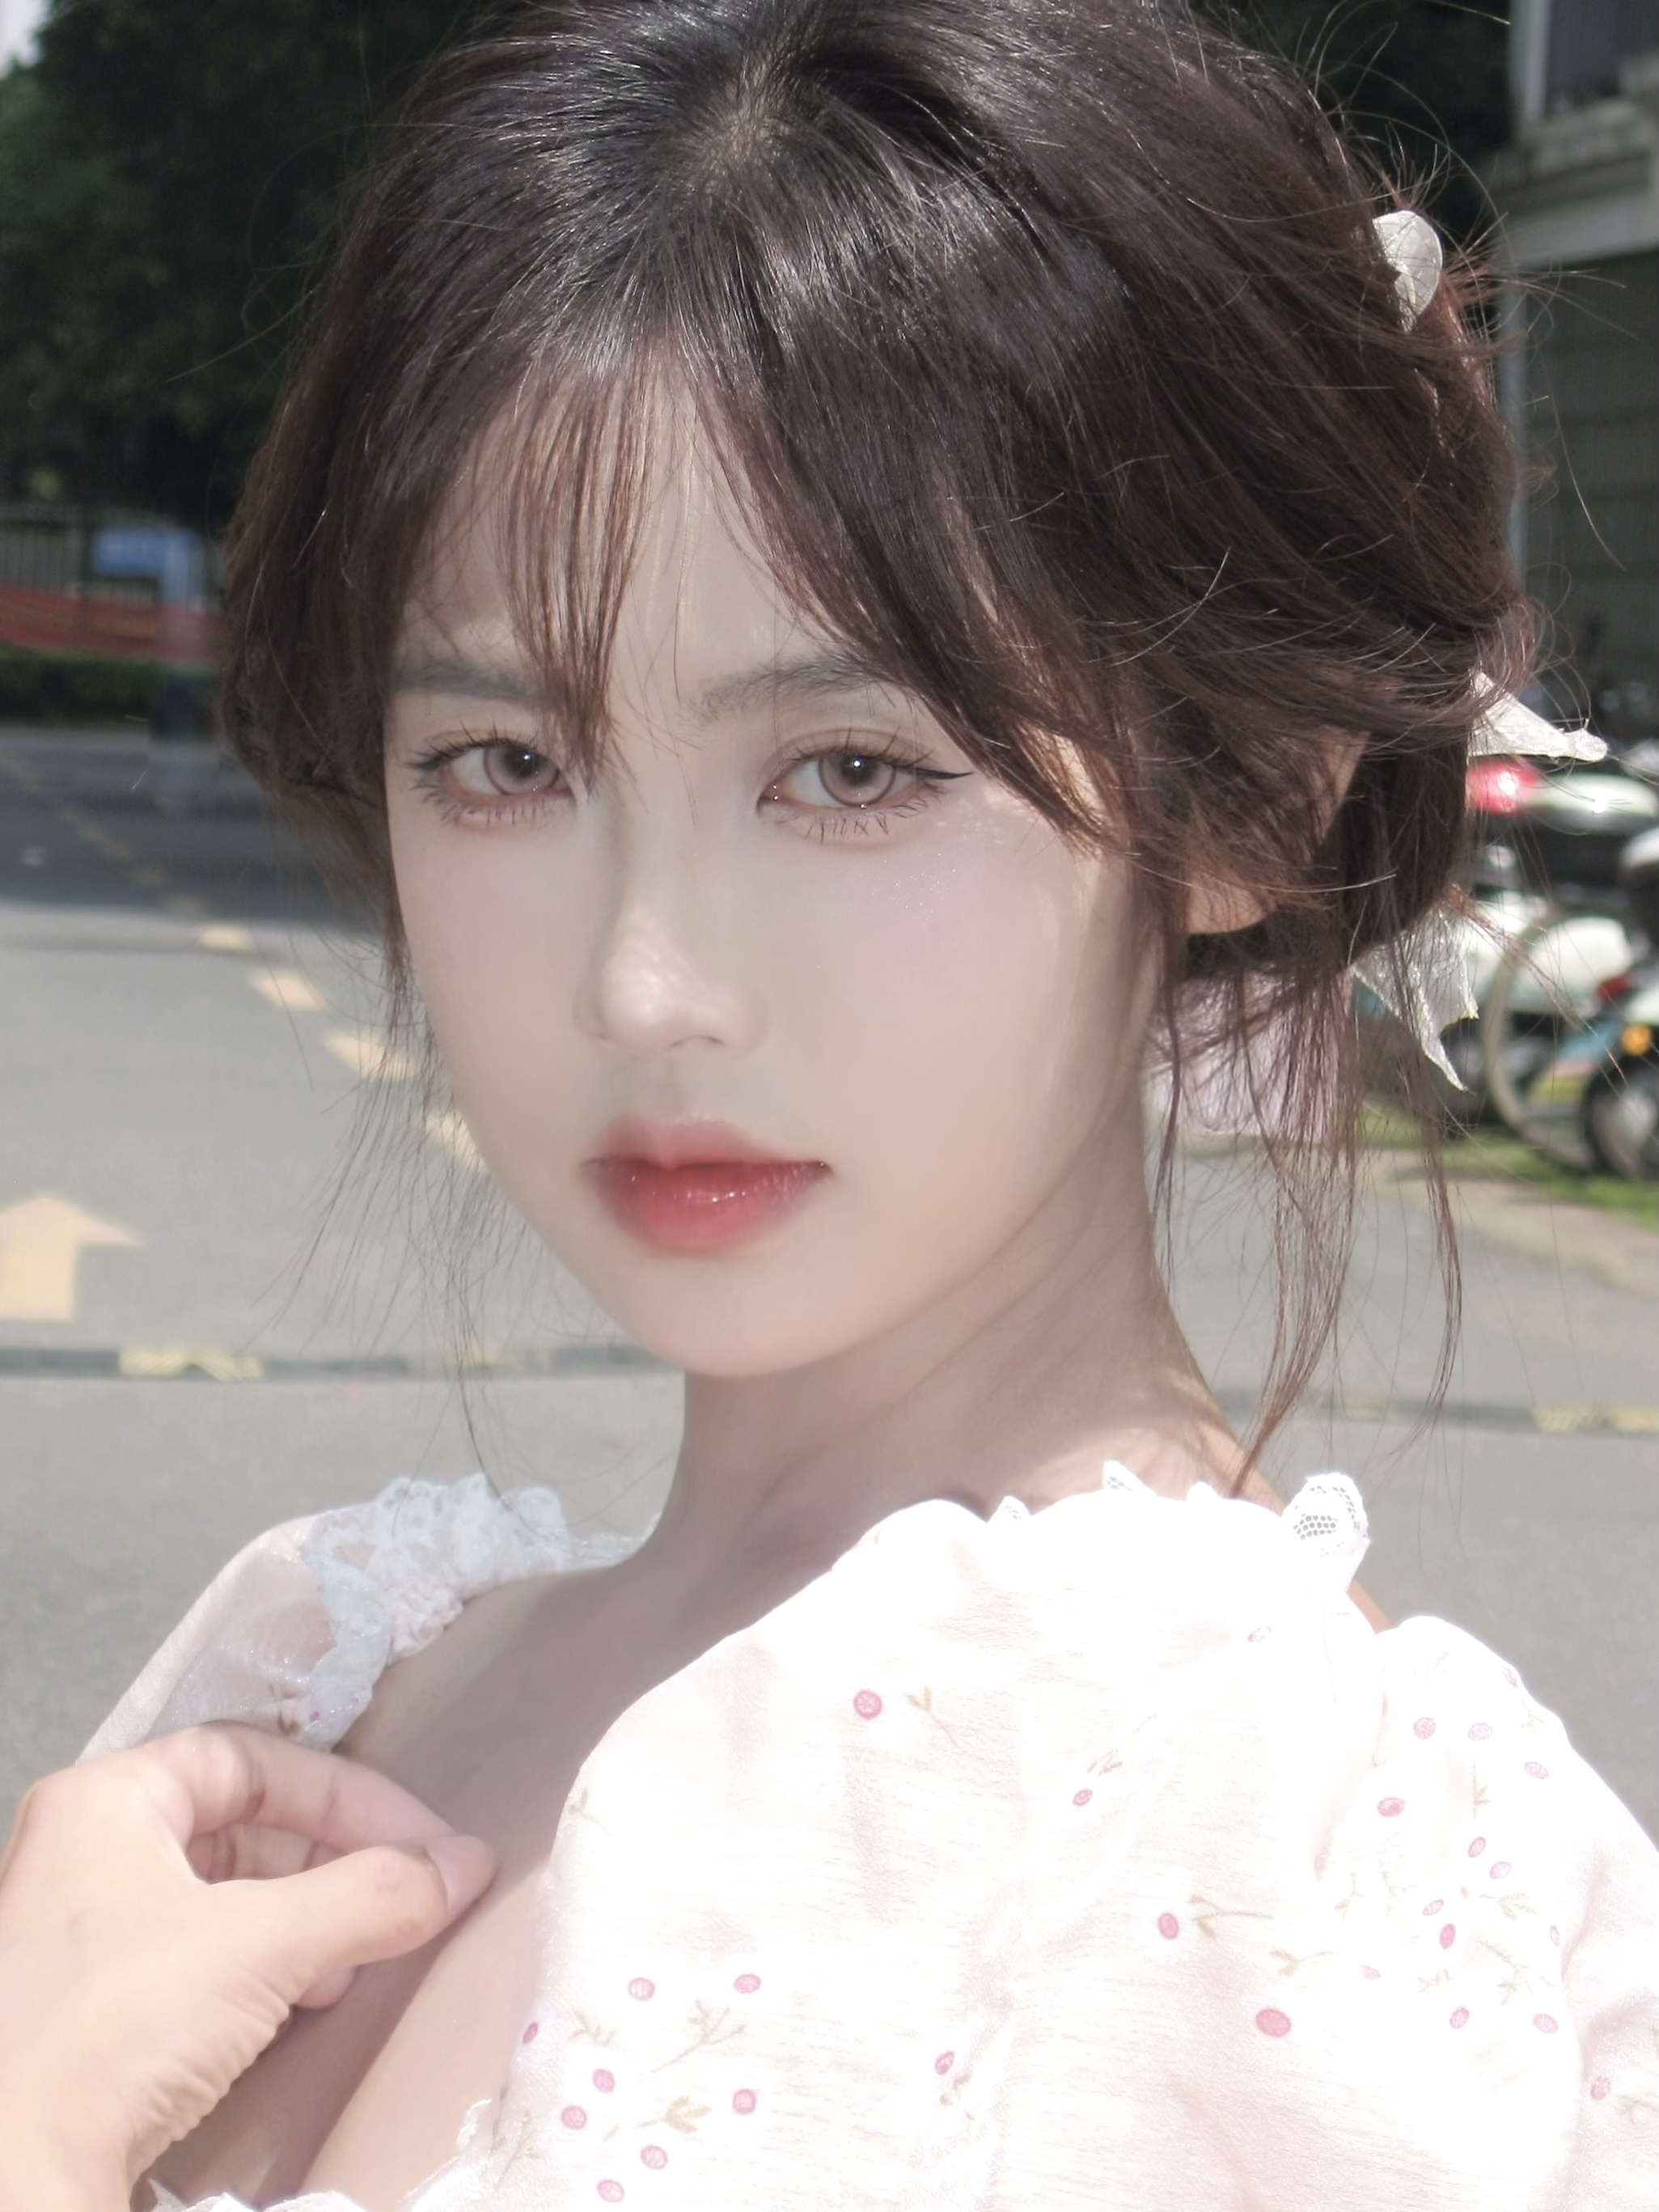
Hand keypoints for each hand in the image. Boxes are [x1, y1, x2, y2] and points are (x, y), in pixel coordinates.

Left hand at [0, 1724, 494, 2208]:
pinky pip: (199, 1958)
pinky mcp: (92, 2011)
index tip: (421, 1843)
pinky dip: (265, 1969)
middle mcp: (85, 1853)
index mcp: (105, 1801)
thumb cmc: (116, 2024)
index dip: (347, 1793)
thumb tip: (467, 1863)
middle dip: (331, 1862)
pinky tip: (304, 2003)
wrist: (8, 2174)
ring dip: (305, 1921)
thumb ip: (372, 1895)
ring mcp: (82, 1936)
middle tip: (398, 1901)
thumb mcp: (262, 1943)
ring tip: (356, 1960)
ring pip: (224, 1896)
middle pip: (240, 1825)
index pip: (252, 1760)